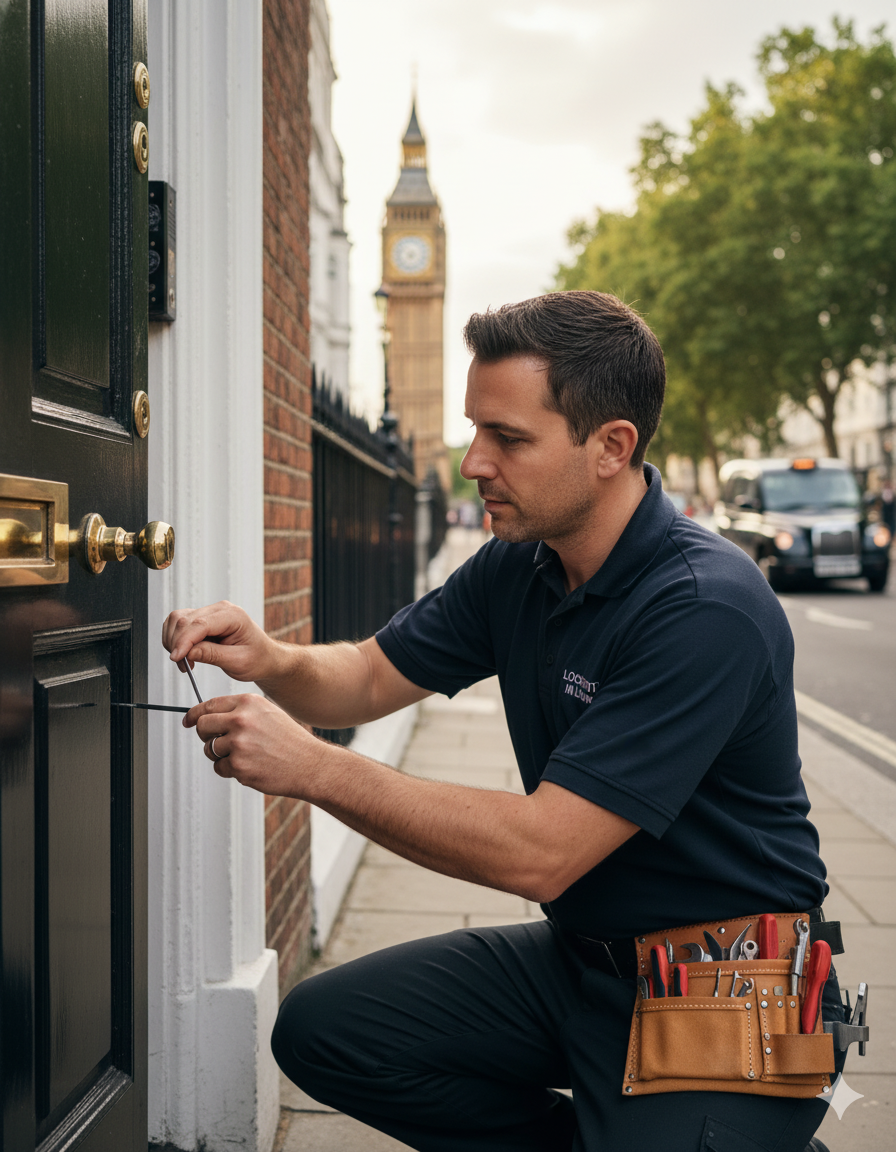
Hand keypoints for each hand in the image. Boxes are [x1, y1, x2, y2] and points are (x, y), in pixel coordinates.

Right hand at [162, 601, 278, 682]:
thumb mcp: (238, 662)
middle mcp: (220, 610)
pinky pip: (179, 624)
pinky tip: (186, 653)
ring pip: (177, 620)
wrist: (263, 657)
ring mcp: (210, 613)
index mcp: (233, 616)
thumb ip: (213, 655)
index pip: (200, 624)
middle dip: (178, 644)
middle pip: (184, 620)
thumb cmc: (257, 658)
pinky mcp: (201, 619)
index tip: (177, 658)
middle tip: (184, 666)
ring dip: (174, 642)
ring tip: (186, 661)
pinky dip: (175, 639)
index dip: (184, 641)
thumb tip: (188, 652)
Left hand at [185, 694, 323, 796]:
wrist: (310, 765)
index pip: (208, 705)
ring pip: (209, 749)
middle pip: (202, 726)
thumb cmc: (291, 741)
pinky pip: (219, 767)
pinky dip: (230, 770)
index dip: (194, 714)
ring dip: (221, 755)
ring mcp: (238, 743)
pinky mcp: (238, 766)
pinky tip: (251, 766)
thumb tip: (209, 716)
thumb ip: (240, 711)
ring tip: (245, 755)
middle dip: (206, 735)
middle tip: (219, 742)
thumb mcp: (268, 712)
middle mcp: (241, 720)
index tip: (189, 721)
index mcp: (248, 703)